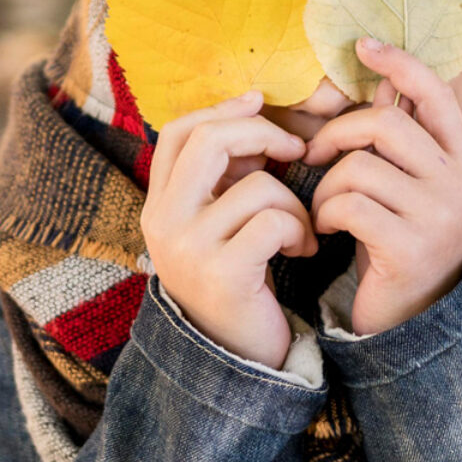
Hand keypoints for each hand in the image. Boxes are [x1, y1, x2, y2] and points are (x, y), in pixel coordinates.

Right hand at [141, 90, 317, 368]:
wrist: (236, 359)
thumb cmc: (239, 281)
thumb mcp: (219, 223)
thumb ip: (226, 175)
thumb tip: (252, 111)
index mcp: (158, 206)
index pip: (177, 132)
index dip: (220, 109)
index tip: (258, 102)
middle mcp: (162, 224)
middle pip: (209, 140)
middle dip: (261, 133)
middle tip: (296, 149)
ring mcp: (188, 249)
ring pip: (256, 185)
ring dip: (294, 203)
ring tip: (301, 231)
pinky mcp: (222, 274)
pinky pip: (274, 221)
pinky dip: (300, 231)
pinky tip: (303, 251)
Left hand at [302, 37, 461, 334]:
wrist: (414, 321)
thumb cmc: (400, 242)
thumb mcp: (408, 187)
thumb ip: (399, 139)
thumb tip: (380, 78)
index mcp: (461, 161)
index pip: (436, 94)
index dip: (400, 63)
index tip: (363, 45)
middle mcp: (459, 184)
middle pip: (386, 124)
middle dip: (338, 133)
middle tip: (313, 153)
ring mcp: (439, 217)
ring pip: (360, 167)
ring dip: (325, 185)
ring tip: (321, 208)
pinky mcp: (410, 248)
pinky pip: (349, 205)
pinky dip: (323, 213)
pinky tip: (323, 230)